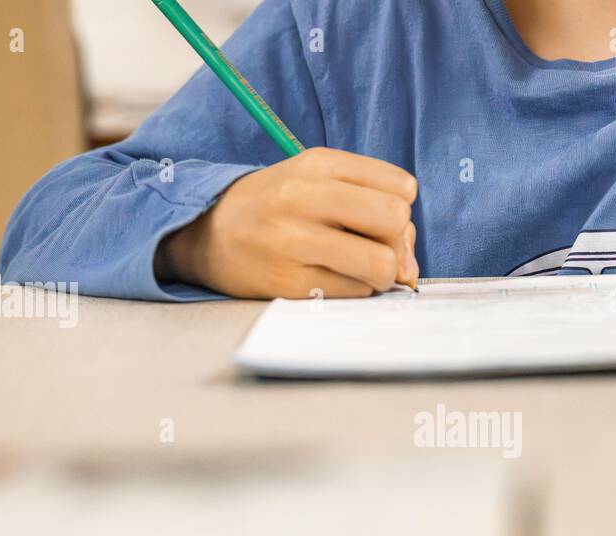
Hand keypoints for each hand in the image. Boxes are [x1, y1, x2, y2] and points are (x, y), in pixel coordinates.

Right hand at [156, 147, 418, 298]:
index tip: (379, 219)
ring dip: (380, 274)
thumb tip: (410, 269)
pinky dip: (356, 291)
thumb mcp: (316, 185)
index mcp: (316, 164)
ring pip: (379, 263)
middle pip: (395, 219)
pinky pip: (354, 292)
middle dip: (397, 241)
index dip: (401, 208)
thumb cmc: (276, 208)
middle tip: (376, 249)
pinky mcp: (288, 282)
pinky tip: (334, 281)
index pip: (401, 187)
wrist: (205, 233)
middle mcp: (303, 197)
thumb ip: (371, 209)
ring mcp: (293, 241)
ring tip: (359, 270)